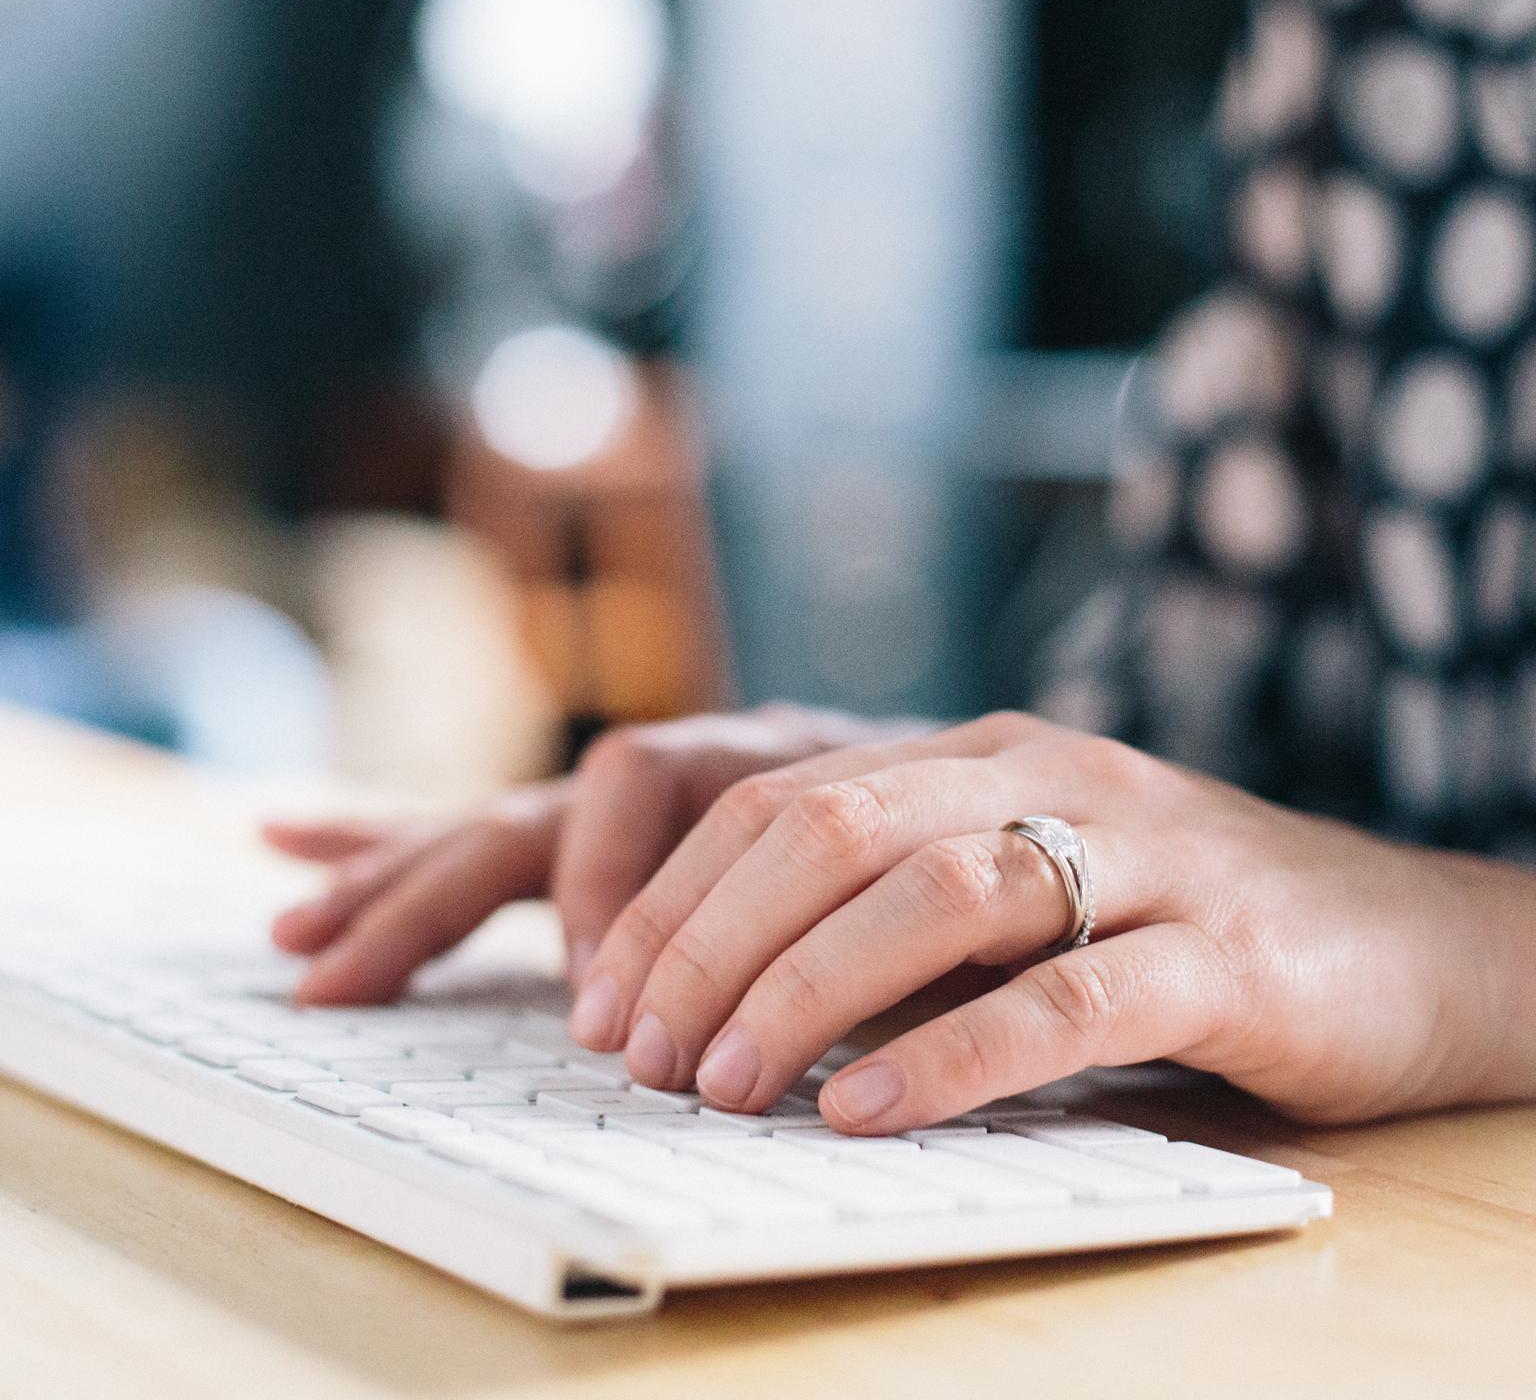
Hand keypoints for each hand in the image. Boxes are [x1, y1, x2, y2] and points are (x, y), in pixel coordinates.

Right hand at [267, 705, 932, 1003]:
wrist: (1021, 790)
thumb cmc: (986, 853)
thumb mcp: (956, 896)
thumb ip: (884, 933)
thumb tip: (790, 1014)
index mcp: (771, 760)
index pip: (649, 800)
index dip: (611, 896)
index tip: (604, 1007)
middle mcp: (691, 764)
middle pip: (535, 813)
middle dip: (432, 893)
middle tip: (336, 976)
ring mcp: (649, 796)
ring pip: (502, 823)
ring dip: (396, 873)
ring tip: (295, 923)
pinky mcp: (628, 826)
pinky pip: (506, 830)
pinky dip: (408, 846)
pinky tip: (310, 850)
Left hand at [569, 711, 1535, 1129]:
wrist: (1407, 938)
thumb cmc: (1175, 920)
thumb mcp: (1020, 883)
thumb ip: (897, 909)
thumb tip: (726, 997)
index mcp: (980, 753)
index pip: (783, 798)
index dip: (674, 895)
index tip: (603, 997)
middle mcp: (1047, 774)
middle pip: (833, 829)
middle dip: (709, 940)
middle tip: (636, 1050)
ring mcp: (1142, 852)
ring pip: (938, 894)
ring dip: (805, 990)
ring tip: (721, 1083)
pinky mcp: (1225, 951)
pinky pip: (1067, 995)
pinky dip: (951, 1056)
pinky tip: (864, 1112)